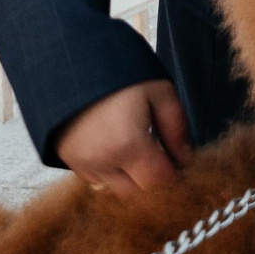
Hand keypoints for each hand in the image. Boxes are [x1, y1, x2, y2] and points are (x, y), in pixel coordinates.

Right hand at [56, 80, 192, 193]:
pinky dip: (113, 174)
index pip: (160, 183)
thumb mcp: (160, 92)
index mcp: (128, 145)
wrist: (70, 60)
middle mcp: (102, 162)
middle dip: (155, 182)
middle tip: (166, 160)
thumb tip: (186, 159)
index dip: (176, 179)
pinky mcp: (68, 160)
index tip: (184, 166)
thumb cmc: (121, 72)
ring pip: (116, 191)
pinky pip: (97, 181)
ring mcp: (82, 163)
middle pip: (138, 194)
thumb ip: (177, 129)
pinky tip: (120, 151)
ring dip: (133, 180)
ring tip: (144, 154)